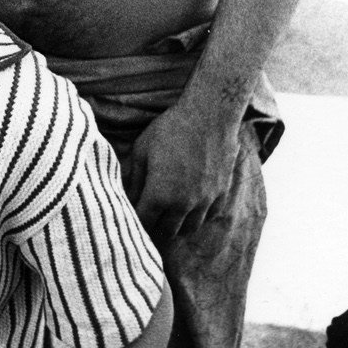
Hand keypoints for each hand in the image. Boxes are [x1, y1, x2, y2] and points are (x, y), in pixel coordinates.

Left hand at [128, 105, 240, 242]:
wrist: (209, 115)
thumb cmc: (170, 128)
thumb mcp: (142, 149)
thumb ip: (134, 178)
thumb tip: (127, 196)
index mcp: (159, 194)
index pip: (143, 221)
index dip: (135, 220)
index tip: (132, 215)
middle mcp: (182, 204)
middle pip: (166, 231)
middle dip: (155, 226)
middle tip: (149, 217)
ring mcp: (204, 201)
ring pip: (189, 229)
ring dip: (177, 225)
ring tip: (169, 216)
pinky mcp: (220, 194)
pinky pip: (209, 217)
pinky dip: (199, 216)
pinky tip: (192, 206)